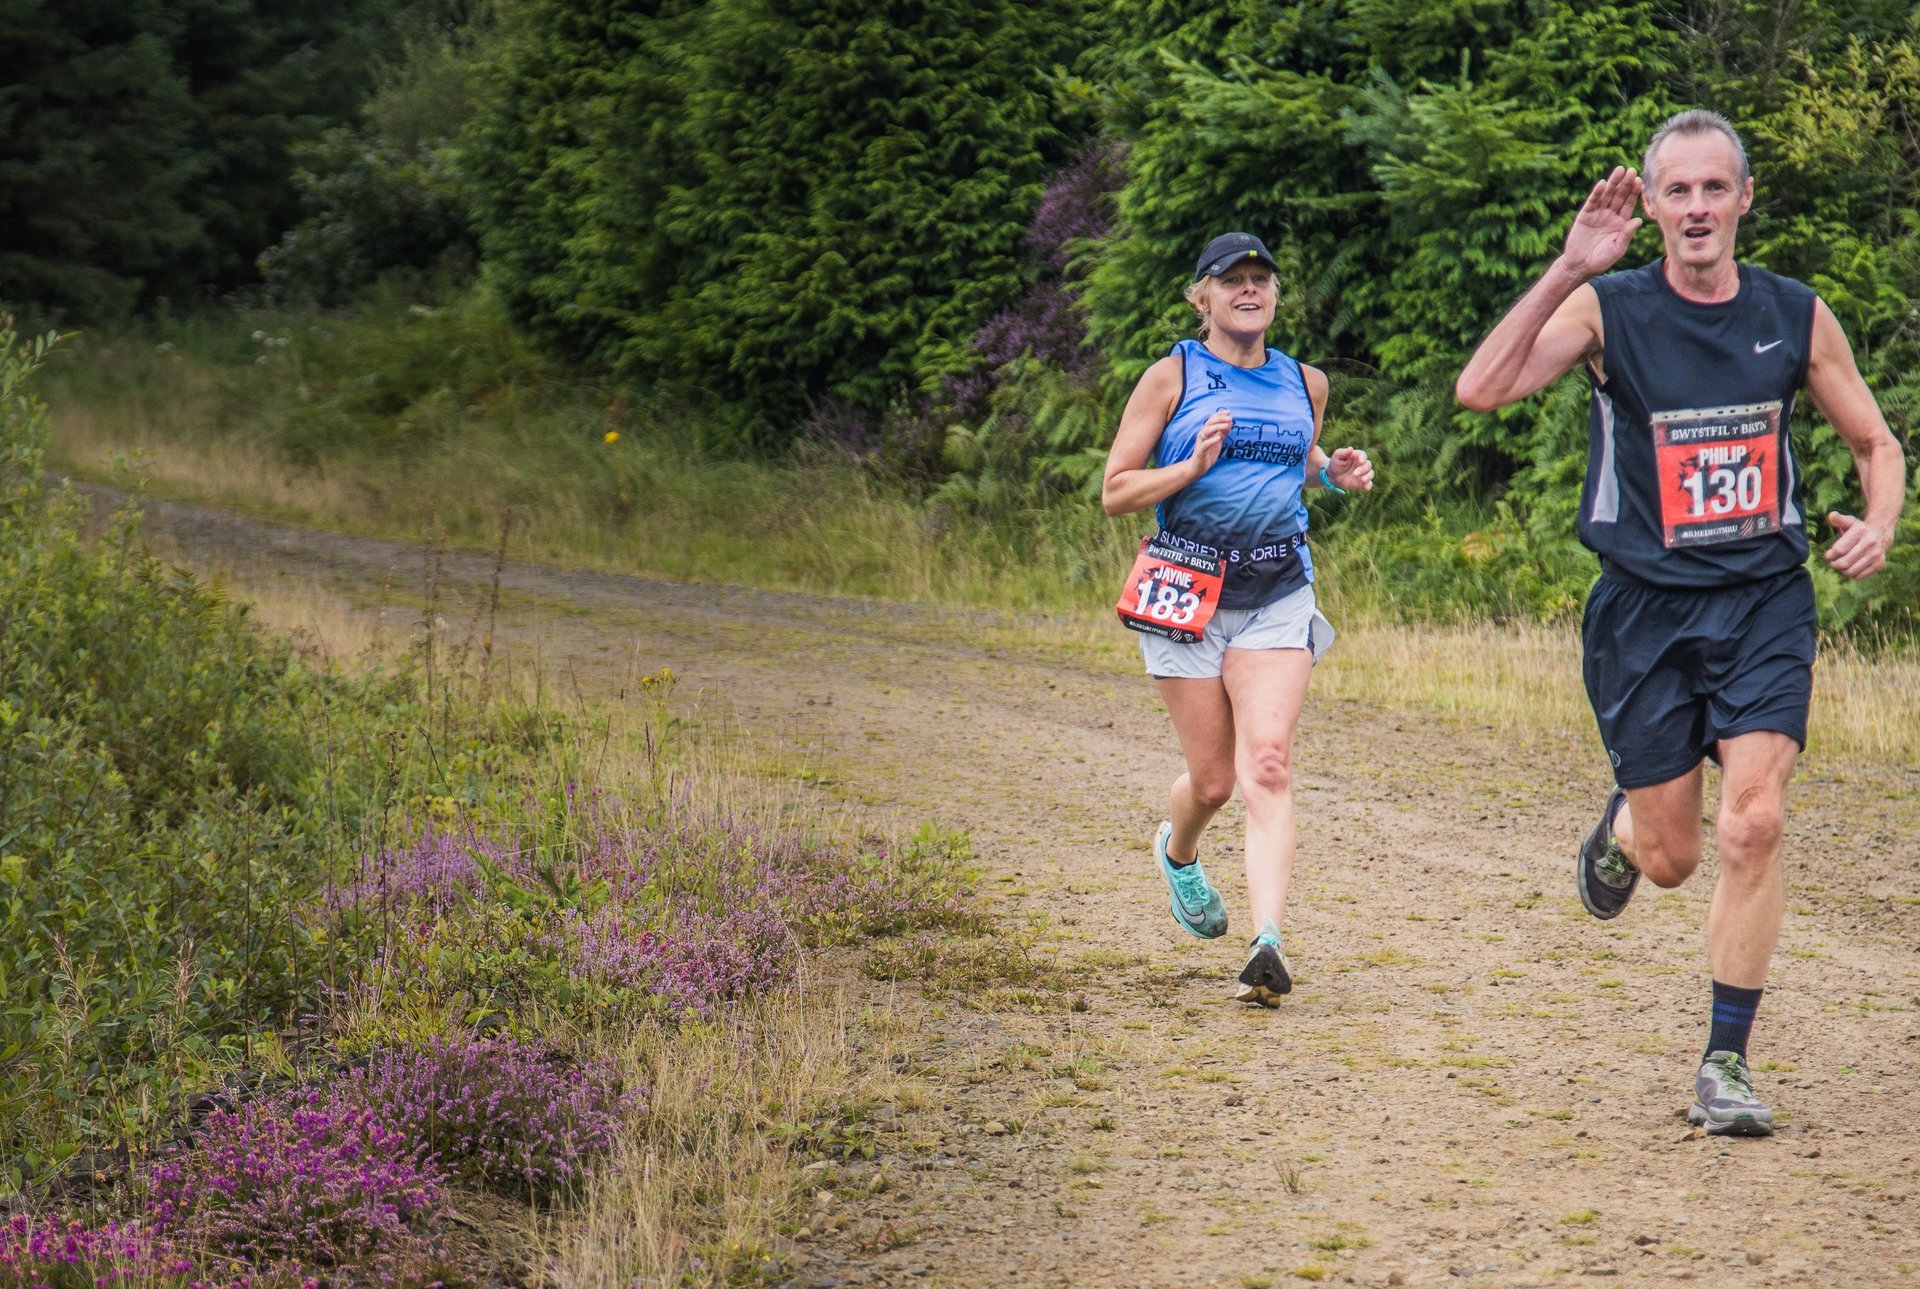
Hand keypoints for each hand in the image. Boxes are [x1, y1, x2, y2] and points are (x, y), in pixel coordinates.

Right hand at [1191, 409, 1230, 475]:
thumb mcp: (1218, 441)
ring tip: (1226, 425)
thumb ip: (1223, 433)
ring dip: (1217, 427)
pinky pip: (1205, 444)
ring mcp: (1201, 442)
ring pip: (1207, 431)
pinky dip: (1212, 440)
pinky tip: (1218, 438)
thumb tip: (1230, 423)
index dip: (1220, 415)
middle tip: (1230, 418)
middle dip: (1220, 419)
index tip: (1229, 412)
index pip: (1212, 420)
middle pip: (1209, 423)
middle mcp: (1202, 435)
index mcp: (1206, 432)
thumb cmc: (1207, 454)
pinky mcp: (1200, 451)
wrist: (1198, 467)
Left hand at [1327, 446, 1372, 491]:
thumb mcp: (1337, 456)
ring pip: (1370, 474)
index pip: (1363, 455)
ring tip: (1363, 479)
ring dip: (1368, 476)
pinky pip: (1368, 484)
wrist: (1332, 475)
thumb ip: (1344, 452)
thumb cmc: (1335, 463)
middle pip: (1368, 465)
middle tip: (1354, 473)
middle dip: (1362, 469)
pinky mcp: (1362, 482)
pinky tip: (1366, 488)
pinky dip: (1368, 486)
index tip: (1361, 461)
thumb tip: (1351, 449)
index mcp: (1357, 456)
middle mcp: (1362, 464)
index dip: (1363, 458)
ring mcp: (1363, 473)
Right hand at [1562, 166, 1643, 281]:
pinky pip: (1592, 202)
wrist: (1580, 266)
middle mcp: (1610, 215)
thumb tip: (1638, 220)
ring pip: (1607, 195)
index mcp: (1621, 222)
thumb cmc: (1601, 260)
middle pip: (1619, 196)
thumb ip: (1627, 234)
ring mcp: (1597, 214)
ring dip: (1613, 183)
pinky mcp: (1584, 216)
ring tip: (1619, 170)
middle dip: (1625, 183)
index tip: (1640, 181)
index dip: (1634, 192)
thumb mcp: (1617, 249)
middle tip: (1632, 170)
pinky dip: (1596, 193)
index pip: (1629, 204)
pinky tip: (1602, 184)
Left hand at [1824, 511, 1891, 579]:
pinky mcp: (1879, 564)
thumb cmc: (1859, 529)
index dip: (1830, 555)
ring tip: (1842, 564)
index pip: (1839, 550)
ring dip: (1842, 570)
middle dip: (1834, 564)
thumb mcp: (1850, 521)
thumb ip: (1839, 520)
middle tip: (1833, 562)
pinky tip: (1852, 567)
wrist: (1881, 533)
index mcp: (1860, 531)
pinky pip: (1859, 576)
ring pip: (1851, 571)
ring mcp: (1876, 555)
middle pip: (1844, 563)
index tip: (1829, 555)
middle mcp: (1870, 543)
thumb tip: (1831, 515)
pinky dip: (1852, 574)